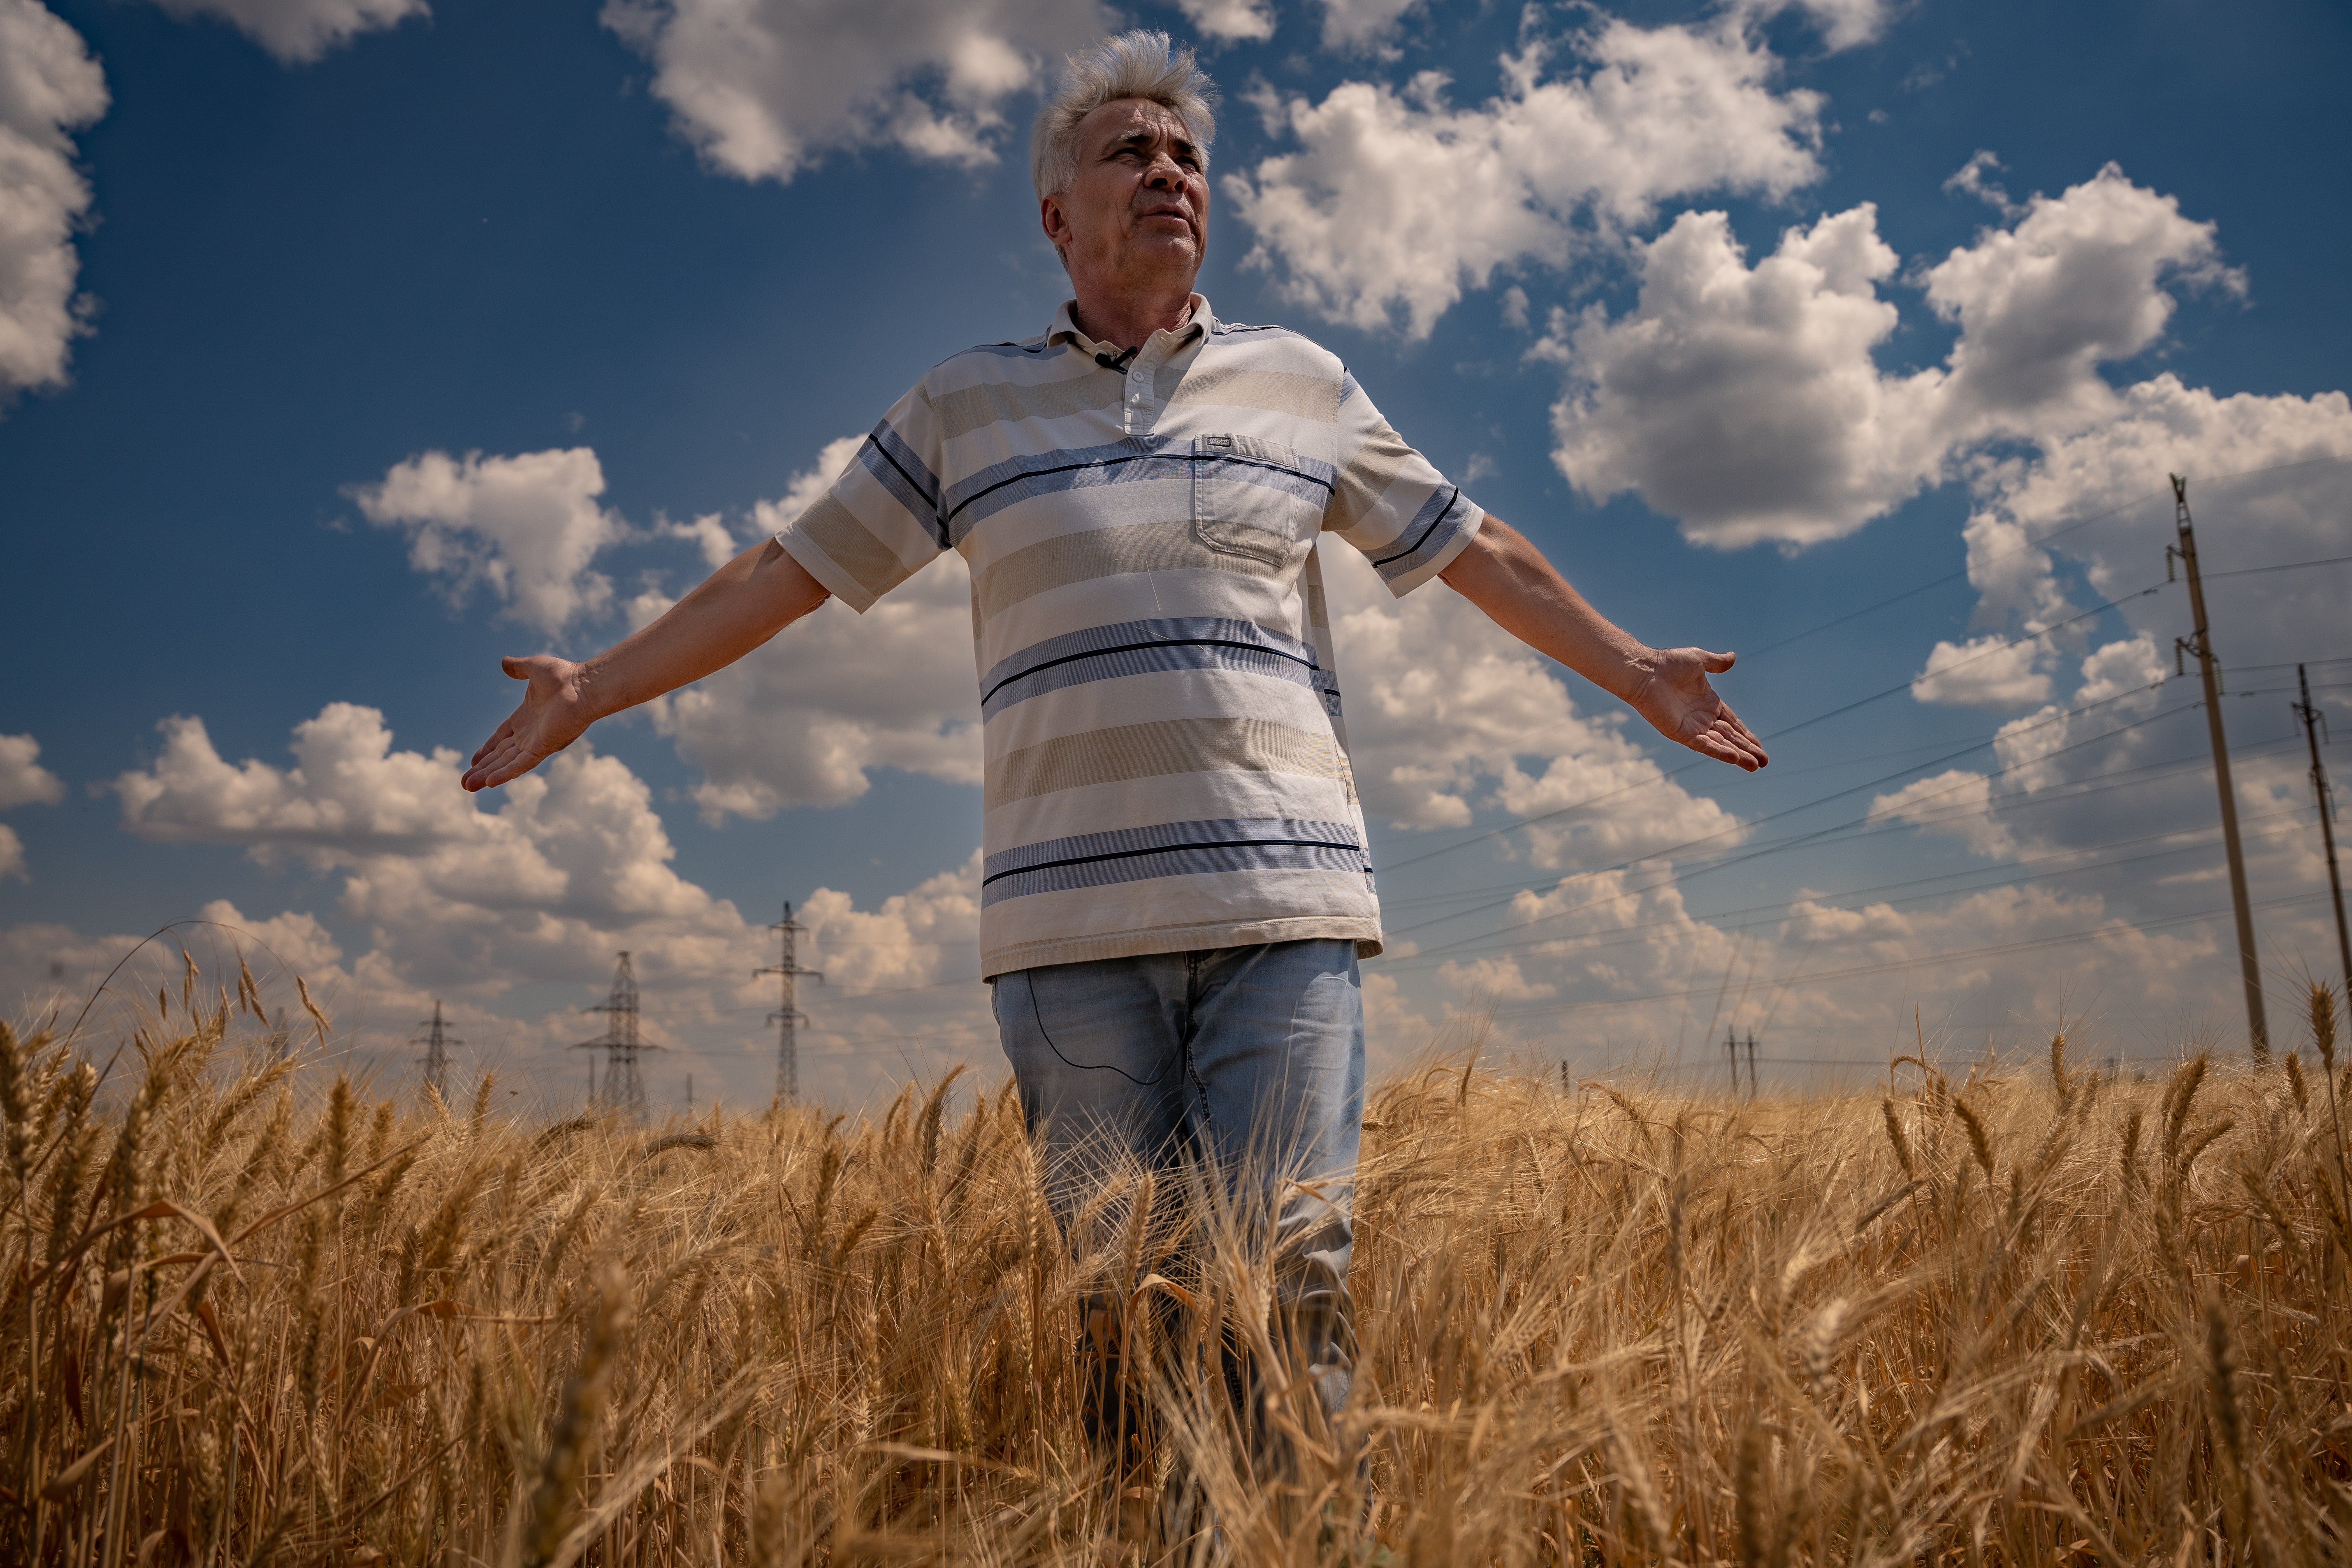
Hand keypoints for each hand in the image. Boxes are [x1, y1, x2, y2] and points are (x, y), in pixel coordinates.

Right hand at [463, 655, 596, 790]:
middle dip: (482, 768)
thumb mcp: (534, 668)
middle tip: (465, 782)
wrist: (584, 685)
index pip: (501, 738)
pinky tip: (489, 782)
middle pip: (500, 755)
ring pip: (506, 763)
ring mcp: (536, 742)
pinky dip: (505, 773)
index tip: (474, 760)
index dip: (487, 749)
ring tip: (467, 786)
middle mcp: (530, 733)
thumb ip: (518, 668)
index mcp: (525, 717)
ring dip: (487, 775)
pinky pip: (520, 764)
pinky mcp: (543, 747)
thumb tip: (504, 662)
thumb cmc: (565, 676)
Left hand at [1624, 648, 1768, 771]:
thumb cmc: (1668, 664)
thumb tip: (1733, 657)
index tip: (1760, 747)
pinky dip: (1718, 752)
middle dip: (1747, 749)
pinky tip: (1734, 758)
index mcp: (1708, 702)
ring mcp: (1691, 727)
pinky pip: (1703, 745)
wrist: (1645, 671)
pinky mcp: (1680, 733)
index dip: (1746, 735)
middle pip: (1730, 737)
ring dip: (1738, 755)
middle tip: (1764, 761)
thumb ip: (1716, 663)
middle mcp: (1701, 717)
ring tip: (1755, 766)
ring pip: (1719, 744)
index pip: (1732, 723)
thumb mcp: (1699, 660)